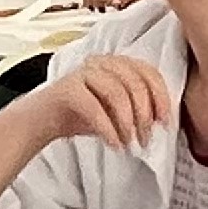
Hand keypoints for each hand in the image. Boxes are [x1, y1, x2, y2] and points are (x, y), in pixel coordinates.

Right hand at [23, 52, 173, 149]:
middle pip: (134, 82)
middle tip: (145, 140)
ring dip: (127, 123)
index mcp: (116, 64)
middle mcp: (101, 63)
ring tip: (129, 144)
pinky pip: (94, 107)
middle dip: (144, 115)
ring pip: (116, 92)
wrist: (42, 122)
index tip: (165, 122)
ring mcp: (82, 73)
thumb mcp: (115, 112)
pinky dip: (108, 129)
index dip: (161, 97)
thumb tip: (160, 121)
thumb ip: (137, 110)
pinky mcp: (67, 88)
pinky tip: (114, 145)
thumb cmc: (81, 116)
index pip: (148, 72)